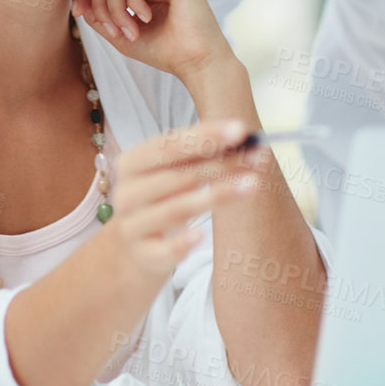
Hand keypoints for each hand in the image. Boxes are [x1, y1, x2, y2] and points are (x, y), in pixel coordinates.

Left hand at [71, 0, 233, 84]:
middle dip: (100, 4)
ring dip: (115, 8)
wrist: (195, 62)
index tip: (79, 14)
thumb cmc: (164, 50)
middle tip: (114, 31)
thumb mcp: (120, 33)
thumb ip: (99, 15)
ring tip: (130, 31)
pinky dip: (133, 2)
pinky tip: (146, 18)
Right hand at [105, 121, 264, 277]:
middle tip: (257, 157)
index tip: (241, 129)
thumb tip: (242, 136)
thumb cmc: (163, 198)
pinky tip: (201, 235)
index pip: (170, 145)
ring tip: (252, 184)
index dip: (206, 136)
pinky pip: (164, 251)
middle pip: (178, 176)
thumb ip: (200, 153)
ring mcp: (132, 226)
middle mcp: (126, 192)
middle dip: (221, 164)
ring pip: (176, 209)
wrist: (138, 244)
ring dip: (217, 196)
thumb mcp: (172, 172)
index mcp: (131, 163)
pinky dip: (182, 243)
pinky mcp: (143, 256)